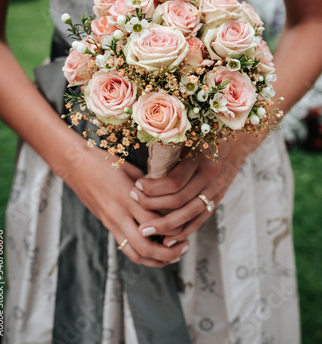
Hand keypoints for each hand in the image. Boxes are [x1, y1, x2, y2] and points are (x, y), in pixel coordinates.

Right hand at [64, 142, 188, 266]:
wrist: (75, 165)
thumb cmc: (103, 161)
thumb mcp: (130, 169)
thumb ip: (149, 185)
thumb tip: (169, 196)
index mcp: (127, 197)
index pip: (155, 221)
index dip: (174, 228)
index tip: (187, 224)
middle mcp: (118, 214)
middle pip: (145, 246)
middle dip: (168, 254)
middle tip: (184, 248)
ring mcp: (110, 223)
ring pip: (134, 253)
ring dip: (155, 260)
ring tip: (173, 255)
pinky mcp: (106, 225)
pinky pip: (125, 247)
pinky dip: (142, 254)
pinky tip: (154, 249)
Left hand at [130, 132, 265, 246]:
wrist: (238, 139)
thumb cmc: (206, 134)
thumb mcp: (189, 135)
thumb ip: (171, 148)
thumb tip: (145, 165)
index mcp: (200, 158)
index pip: (173, 181)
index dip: (152, 188)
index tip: (136, 186)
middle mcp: (210, 176)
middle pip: (179, 201)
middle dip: (153, 206)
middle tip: (134, 204)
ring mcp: (216, 190)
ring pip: (189, 215)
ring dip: (166, 226)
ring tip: (145, 229)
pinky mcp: (218, 199)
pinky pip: (200, 219)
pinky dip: (184, 231)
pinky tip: (168, 240)